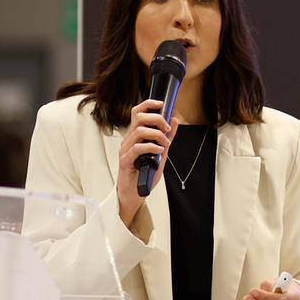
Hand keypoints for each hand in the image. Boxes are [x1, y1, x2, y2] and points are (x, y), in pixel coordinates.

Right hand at [117, 99, 177, 224]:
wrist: (134, 195)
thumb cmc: (144, 174)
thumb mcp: (160, 154)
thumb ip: (166, 138)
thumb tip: (175, 120)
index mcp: (135, 135)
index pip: (137, 112)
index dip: (149, 104)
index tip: (162, 104)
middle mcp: (128, 140)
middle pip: (138, 117)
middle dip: (157, 119)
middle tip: (167, 129)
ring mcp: (125, 150)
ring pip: (139, 131)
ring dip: (157, 135)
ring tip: (165, 144)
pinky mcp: (125, 161)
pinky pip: (137, 148)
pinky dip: (151, 147)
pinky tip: (159, 152)